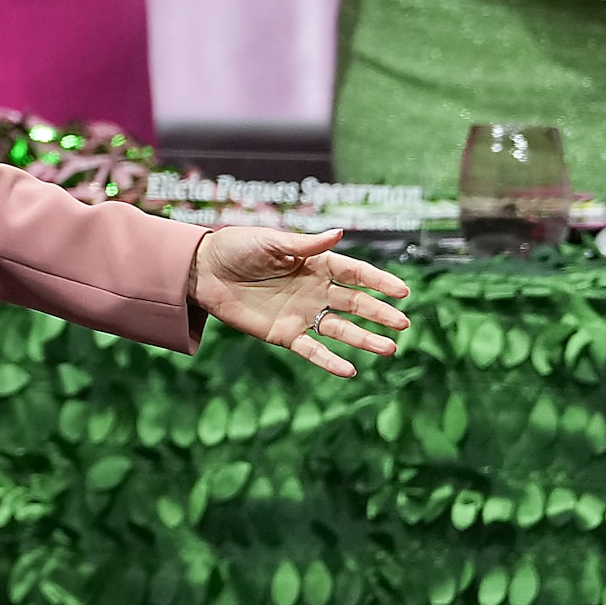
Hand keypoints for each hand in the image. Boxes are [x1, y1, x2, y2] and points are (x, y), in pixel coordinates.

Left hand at [190, 228, 410, 378]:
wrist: (202, 271)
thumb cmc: (236, 248)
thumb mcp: (269, 241)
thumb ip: (304, 244)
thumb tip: (339, 233)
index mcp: (314, 263)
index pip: (354, 273)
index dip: (378, 281)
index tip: (402, 291)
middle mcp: (314, 290)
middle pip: (354, 303)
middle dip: (379, 313)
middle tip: (403, 324)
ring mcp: (301, 313)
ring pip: (340, 329)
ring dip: (364, 339)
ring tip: (389, 349)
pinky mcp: (284, 333)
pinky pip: (312, 349)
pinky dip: (330, 361)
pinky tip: (350, 371)